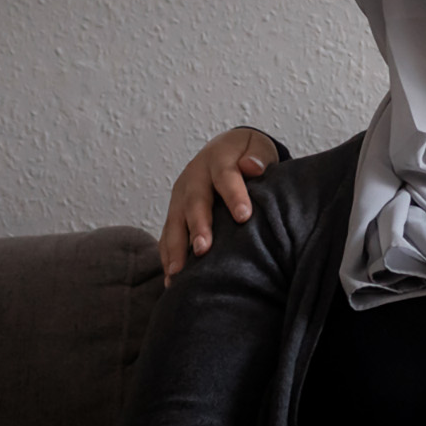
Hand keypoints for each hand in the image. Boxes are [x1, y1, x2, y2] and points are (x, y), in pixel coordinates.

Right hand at [159, 126, 280, 285]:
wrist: (225, 150)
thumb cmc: (247, 154)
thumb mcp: (256, 147)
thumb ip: (257, 156)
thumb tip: (253, 166)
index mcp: (217, 160)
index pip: (225, 176)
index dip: (234, 196)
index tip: (244, 217)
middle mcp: (194, 178)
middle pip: (194, 203)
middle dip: (197, 227)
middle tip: (202, 249)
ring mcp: (180, 196)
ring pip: (175, 222)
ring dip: (176, 248)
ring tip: (179, 273)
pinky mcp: (175, 212)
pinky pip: (167, 235)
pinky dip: (167, 256)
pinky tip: (172, 278)